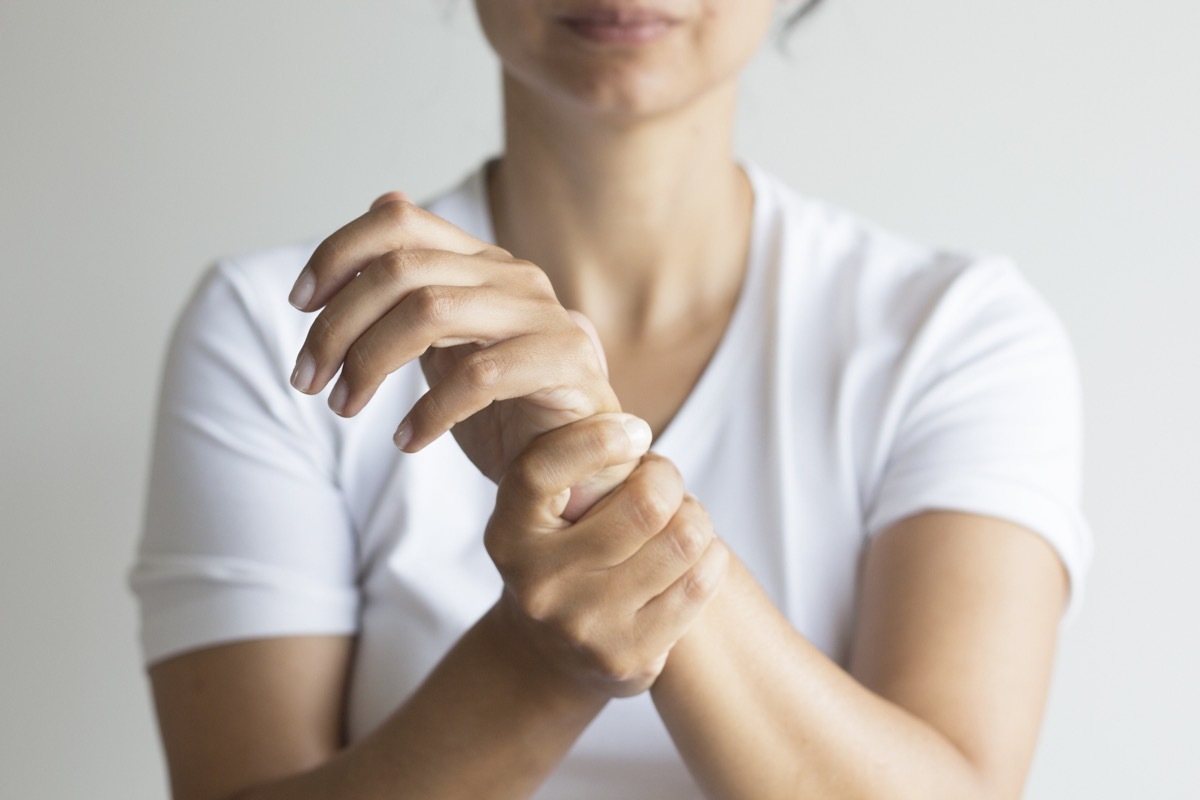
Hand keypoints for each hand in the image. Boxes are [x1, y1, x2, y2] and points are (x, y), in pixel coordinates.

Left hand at [288, 192, 620, 492]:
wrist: (581, 466)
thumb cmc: (510, 410)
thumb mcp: (448, 348)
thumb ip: (415, 295)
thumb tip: (372, 220)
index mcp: (481, 262)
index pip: (398, 221)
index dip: (338, 253)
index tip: (300, 304)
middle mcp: (513, 276)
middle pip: (401, 270)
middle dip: (337, 325)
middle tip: (308, 380)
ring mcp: (544, 315)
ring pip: (431, 310)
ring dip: (369, 362)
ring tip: (345, 406)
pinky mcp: (567, 361)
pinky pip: (480, 375)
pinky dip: (429, 410)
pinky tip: (408, 439)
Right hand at [485, 414, 729, 697]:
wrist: (548, 657)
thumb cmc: (565, 552)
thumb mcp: (548, 510)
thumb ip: (578, 469)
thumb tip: (631, 434)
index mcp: (510, 532)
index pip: (542, 471)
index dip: (596, 441)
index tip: (635, 431)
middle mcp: (537, 582)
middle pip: (644, 505)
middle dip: (667, 479)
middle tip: (663, 483)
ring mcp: (582, 626)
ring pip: (683, 541)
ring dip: (695, 519)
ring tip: (679, 521)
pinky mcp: (626, 658)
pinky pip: (700, 582)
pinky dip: (710, 557)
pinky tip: (693, 558)